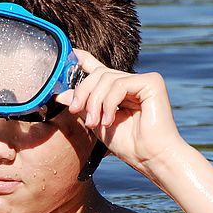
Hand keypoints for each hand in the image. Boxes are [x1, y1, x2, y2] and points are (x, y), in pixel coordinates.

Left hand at [56, 50, 186, 174]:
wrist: (151, 158)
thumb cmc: (129, 145)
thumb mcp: (97, 122)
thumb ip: (82, 106)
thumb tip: (60, 94)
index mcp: (119, 91)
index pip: (99, 69)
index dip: (83, 60)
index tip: (71, 54)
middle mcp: (131, 82)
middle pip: (98, 74)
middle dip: (83, 92)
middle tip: (74, 110)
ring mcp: (142, 81)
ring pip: (106, 78)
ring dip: (95, 102)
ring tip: (95, 123)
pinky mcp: (152, 82)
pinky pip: (119, 84)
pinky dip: (109, 102)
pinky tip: (110, 120)